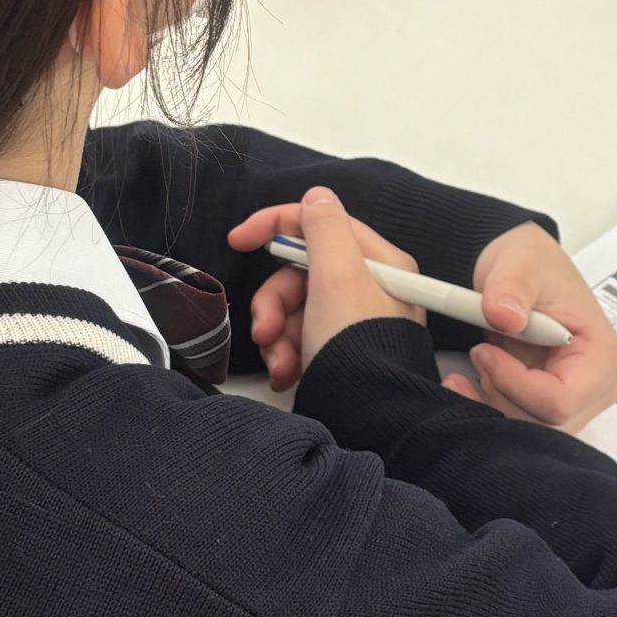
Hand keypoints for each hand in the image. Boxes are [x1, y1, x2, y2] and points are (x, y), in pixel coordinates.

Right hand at [228, 188, 421, 391]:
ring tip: (280, 362)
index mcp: (378, 263)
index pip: (321, 224)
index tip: (238, 239)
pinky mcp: (340, 352)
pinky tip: (287, 374)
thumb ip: (324, 228)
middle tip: (265, 330)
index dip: (276, 225)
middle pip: (302, 273)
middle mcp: (369, 290)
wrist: (370, 418)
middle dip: (275, 302)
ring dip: (277, 334)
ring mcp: (353, 323)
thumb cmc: (358, 347)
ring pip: (296, 309)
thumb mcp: (338, 275)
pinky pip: (300, 339)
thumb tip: (317, 197)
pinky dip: (286, 354)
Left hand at [440, 223, 616, 433]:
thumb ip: (512, 286)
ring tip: (473, 361)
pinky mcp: (544, 404)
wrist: (518, 271)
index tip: (486, 352)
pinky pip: (515, 423)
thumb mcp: (521, 260)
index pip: (561, 401)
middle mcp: (592, 388)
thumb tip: (505, 316)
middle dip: (501, 395)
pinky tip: (467, 382)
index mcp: (600, 357)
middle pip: (545, 424)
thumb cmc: (531, 265)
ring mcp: (570, 400)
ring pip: (526, 429)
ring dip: (490, 402)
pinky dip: (487, 406)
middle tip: (478, 355)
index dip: (516, 384)